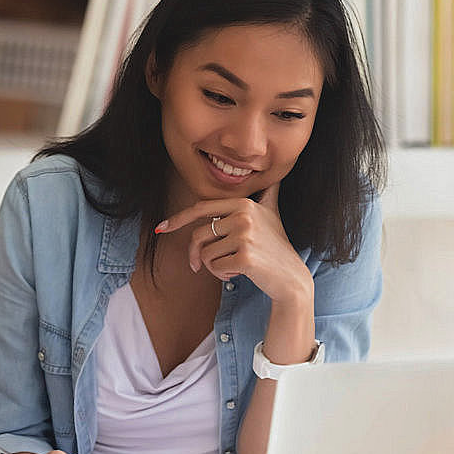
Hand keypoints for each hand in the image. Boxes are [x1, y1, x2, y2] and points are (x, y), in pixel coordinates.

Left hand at [154, 185, 312, 303]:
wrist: (291, 277)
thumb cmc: (276, 246)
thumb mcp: (271, 214)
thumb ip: (266, 194)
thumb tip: (274, 176)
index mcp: (244, 203)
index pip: (201, 208)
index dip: (178, 219)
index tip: (162, 228)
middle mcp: (244, 215)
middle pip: (199, 235)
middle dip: (195, 254)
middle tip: (197, 265)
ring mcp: (245, 236)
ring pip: (205, 254)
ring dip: (212, 266)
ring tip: (231, 266)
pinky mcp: (245, 257)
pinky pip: (214, 267)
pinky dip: (221, 275)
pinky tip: (238, 273)